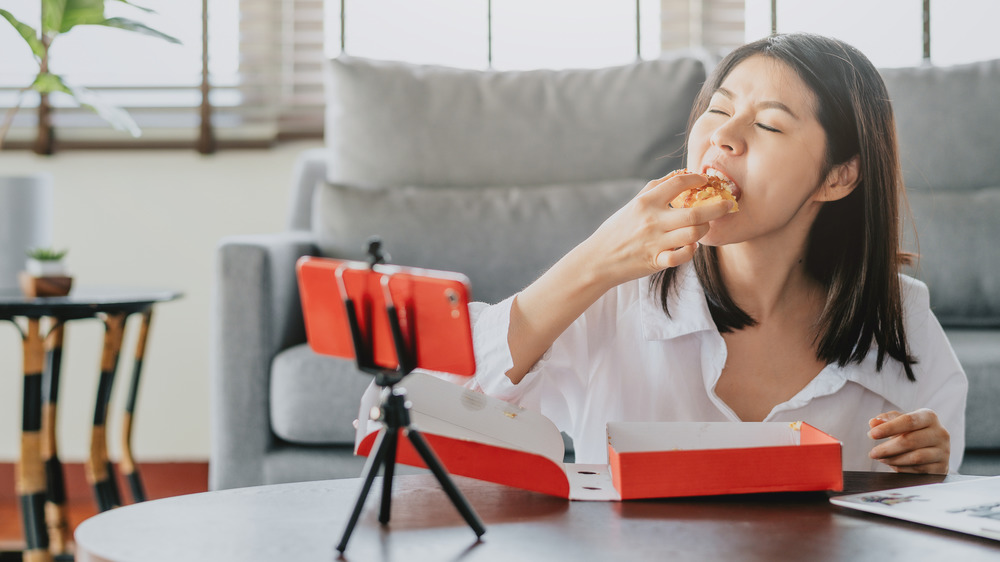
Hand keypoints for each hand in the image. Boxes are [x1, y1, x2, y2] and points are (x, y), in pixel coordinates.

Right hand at [582, 170, 733, 286]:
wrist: (599, 258)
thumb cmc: (618, 229)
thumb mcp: (634, 203)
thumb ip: (656, 187)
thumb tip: (680, 173)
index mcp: (646, 202)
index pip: (679, 183)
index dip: (697, 179)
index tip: (706, 181)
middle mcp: (652, 220)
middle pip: (695, 212)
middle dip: (718, 207)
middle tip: (729, 204)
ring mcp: (655, 242)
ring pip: (693, 234)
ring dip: (705, 229)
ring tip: (706, 226)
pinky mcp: (656, 261)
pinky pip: (682, 256)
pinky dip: (691, 251)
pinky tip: (691, 246)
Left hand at [868, 409, 949, 473]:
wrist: (933, 449)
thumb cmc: (913, 431)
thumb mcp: (900, 422)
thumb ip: (886, 420)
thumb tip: (873, 423)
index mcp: (929, 417)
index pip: (908, 421)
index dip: (888, 428)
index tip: (871, 434)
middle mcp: (940, 433)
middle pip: (910, 441)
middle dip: (887, 448)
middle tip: (872, 453)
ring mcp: (944, 451)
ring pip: (915, 457)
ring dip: (893, 459)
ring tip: (880, 458)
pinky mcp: (942, 467)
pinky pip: (919, 470)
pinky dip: (902, 468)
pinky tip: (892, 465)